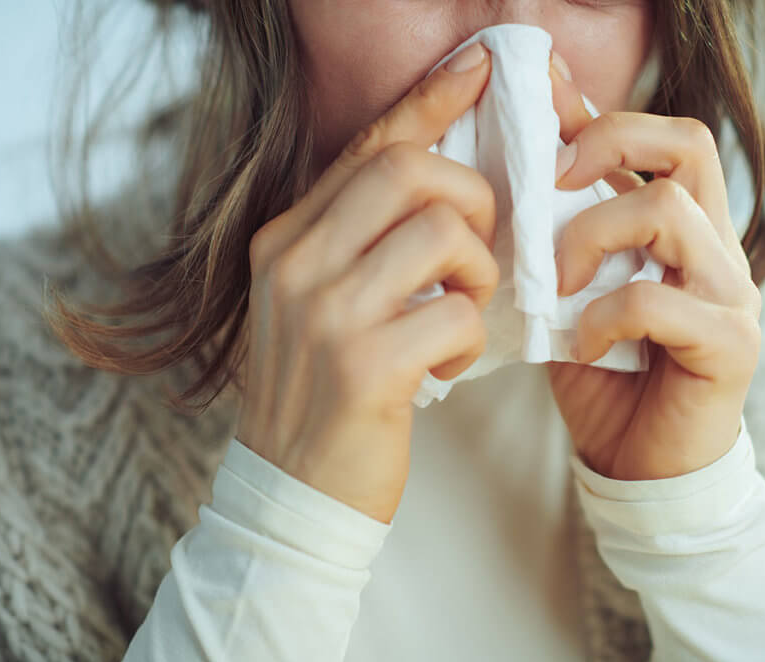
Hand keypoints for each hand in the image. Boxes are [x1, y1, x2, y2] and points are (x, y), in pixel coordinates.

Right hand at [236, 42, 498, 522]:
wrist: (292, 491)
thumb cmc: (320, 393)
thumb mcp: (316, 305)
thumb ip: (357, 243)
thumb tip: (437, 186)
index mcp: (284, 239)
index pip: (368, 147)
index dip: (429, 102)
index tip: (479, 67)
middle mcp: (295, 263)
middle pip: (410, 171)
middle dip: (472, 197)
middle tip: (477, 248)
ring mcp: (324, 313)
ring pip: (445, 234)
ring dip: (479, 274)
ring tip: (461, 314)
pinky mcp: (365, 366)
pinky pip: (457, 313)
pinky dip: (471, 337)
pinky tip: (448, 365)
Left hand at [544, 60, 761, 480]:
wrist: (640, 467)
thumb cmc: (604, 377)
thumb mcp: (572, 294)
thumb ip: (563, 238)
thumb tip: (524, 174)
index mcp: (685, 229)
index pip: (665, 138)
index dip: (605, 114)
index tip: (543, 109)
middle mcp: (717, 248)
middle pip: (688, 143)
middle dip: (608, 142)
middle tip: (551, 180)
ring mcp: (730, 293)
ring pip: (668, 211)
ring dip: (591, 236)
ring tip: (556, 285)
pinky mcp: (730, 343)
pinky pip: (656, 300)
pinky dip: (602, 316)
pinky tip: (580, 345)